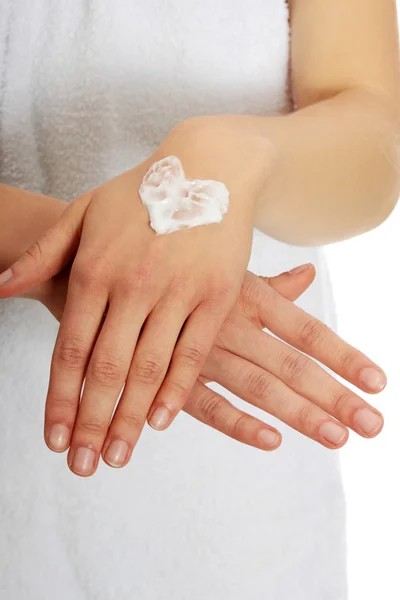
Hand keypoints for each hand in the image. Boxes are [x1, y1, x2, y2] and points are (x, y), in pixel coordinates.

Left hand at [0, 117, 272, 473]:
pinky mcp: (216, 296)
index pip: (70, 349)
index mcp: (94, 268)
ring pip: (148, 368)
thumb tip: (0, 287)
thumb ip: (42, 255)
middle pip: (106, 369)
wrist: (208, 168)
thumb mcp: (82, 213)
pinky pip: (193, 352)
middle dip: (92, 422)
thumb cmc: (140, 194)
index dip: (60, 400)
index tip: (55, 440)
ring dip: (130, 418)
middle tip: (85, 466)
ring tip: (118, 455)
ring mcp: (177, 291)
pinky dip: (176, 389)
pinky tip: (160, 420)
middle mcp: (133, 285)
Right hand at [35, 262, 384, 474]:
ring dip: (298, 414)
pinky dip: (236, 421)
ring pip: (256, 384)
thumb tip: (308, 276)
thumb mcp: (214, 264)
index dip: (342, 355)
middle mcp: (226, 319)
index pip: (303, 329)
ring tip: (338, 438)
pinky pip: (203, 402)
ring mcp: (195, 346)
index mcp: (241, 292)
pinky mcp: (161, 370)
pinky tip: (269, 440)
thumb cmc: (159, 260)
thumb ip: (265, 282)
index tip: (377, 382)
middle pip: (291, 364)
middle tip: (375, 425)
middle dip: (333, 396)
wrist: (86, 260)